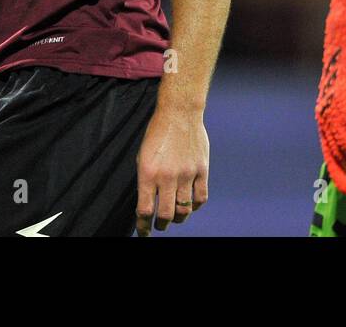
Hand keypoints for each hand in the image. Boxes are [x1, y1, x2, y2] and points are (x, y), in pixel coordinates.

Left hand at [135, 105, 208, 235]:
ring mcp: (187, 174)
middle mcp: (167, 176)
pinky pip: (201, 197)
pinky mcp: (202, 170)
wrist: (179, 113)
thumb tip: (149, 204)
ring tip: (174, 218)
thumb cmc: (157, 133)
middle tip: (160, 226)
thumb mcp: (143, 156)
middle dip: (161, 225)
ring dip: (178, 219)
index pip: (145, 210)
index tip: (144, 232)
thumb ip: (146, 180)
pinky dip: (195, 206)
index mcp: (148, 173)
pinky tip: (190, 205)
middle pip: (166, 214)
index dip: (143, 226)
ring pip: (184, 210)